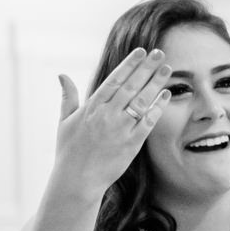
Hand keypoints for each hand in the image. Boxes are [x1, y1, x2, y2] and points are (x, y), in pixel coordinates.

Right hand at [53, 48, 172, 198]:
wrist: (78, 178)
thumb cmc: (70, 150)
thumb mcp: (64, 121)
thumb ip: (67, 97)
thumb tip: (62, 75)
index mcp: (91, 107)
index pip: (114, 79)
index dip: (129, 64)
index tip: (140, 51)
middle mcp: (107, 114)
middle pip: (131, 86)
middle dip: (146, 68)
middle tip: (160, 53)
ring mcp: (120, 128)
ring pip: (142, 100)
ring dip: (156, 83)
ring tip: (167, 68)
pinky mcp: (132, 142)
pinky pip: (148, 121)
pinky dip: (158, 107)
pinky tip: (167, 95)